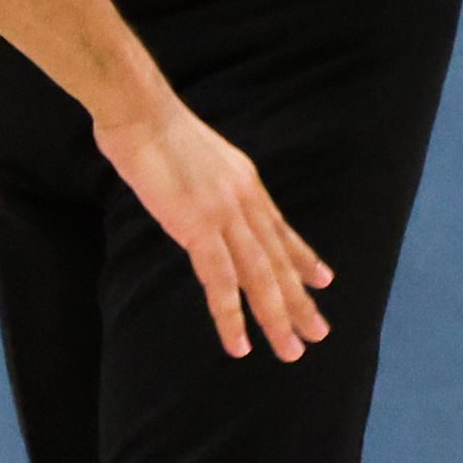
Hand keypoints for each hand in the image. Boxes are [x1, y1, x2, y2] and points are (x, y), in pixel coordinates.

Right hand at [96, 101, 335, 359]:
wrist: (139, 111)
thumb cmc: (150, 125)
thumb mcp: (191, 154)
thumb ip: (203, 180)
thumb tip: (195, 191)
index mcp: (244, 183)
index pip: (280, 229)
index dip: (303, 258)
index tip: (323, 281)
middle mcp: (245, 201)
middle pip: (278, 261)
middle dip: (300, 301)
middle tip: (318, 333)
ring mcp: (225, 216)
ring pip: (260, 277)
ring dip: (276, 318)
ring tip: (291, 351)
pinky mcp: (198, 228)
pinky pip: (220, 281)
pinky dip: (231, 315)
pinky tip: (238, 342)